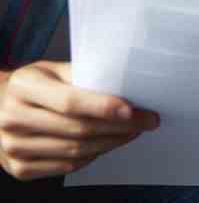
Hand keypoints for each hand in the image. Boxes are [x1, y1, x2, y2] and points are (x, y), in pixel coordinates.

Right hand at [0, 61, 158, 180]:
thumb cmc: (32, 83)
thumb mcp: (51, 69)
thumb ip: (82, 74)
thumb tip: (124, 81)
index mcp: (24, 87)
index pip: (70, 101)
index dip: (104, 107)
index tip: (133, 109)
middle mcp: (14, 119)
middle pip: (77, 129)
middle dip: (120, 127)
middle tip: (147, 120)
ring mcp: (13, 148)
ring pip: (75, 151)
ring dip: (112, 142)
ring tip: (135, 131)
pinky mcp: (19, 168)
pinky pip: (66, 166)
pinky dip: (94, 155)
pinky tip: (110, 142)